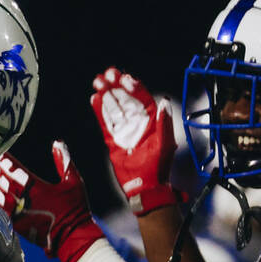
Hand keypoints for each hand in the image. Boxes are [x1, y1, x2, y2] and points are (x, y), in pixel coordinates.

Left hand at [0, 141, 102, 261]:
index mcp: (37, 188)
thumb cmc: (75, 209)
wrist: (72, 237)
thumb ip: (64, 160)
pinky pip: (1, 209)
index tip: (0, 154)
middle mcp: (25, 201)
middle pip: (4, 182)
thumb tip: (57, 143)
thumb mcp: (74, 181)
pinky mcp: (17, 224)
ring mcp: (19, 213)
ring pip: (0, 195)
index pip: (16, 171)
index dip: (6, 162)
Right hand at [90, 67, 182, 214]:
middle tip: (107, 74)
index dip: (133, 87)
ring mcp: (125, 131)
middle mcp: (138, 123)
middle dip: (116, 86)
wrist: (144, 187)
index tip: (124, 78)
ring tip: (98, 82)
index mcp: (151, 121)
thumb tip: (163, 102)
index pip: (141, 99)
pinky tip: (95, 99)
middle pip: (125, 100)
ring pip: (114, 109)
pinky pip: (105, 123)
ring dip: (107, 95)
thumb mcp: (165, 143)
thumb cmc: (157, 167)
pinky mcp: (113, 140)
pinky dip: (100, 111)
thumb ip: (164, 122)